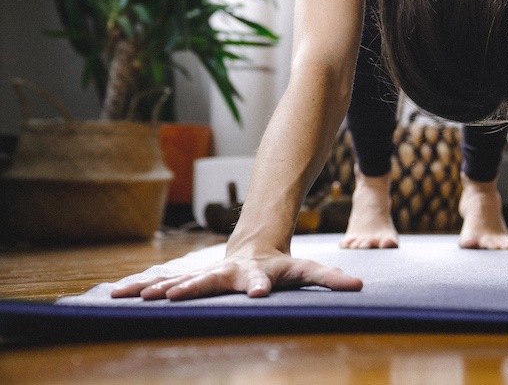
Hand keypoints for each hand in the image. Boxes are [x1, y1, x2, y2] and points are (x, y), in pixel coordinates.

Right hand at [111, 250, 362, 300]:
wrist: (253, 242)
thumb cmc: (282, 262)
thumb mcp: (306, 268)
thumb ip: (331, 277)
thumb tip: (360, 287)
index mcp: (257, 271)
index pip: (261, 277)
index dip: (261, 283)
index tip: (258, 293)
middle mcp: (228, 270)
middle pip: (210, 279)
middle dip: (192, 286)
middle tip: (174, 296)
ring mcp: (207, 272)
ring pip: (179, 279)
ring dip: (158, 287)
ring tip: (135, 296)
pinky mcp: (192, 278)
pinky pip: (163, 283)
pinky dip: (142, 287)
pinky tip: (115, 294)